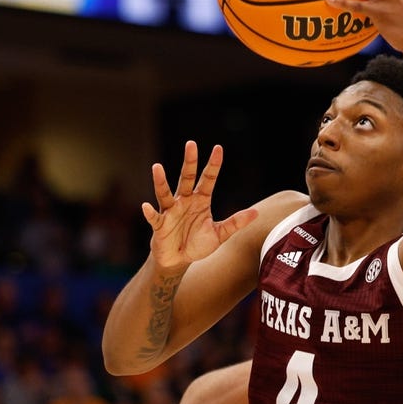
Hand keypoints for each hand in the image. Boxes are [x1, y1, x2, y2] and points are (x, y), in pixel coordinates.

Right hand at [142, 141, 256, 269]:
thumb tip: (256, 213)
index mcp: (201, 200)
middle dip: (189, 162)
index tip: (218, 148)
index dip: (213, 165)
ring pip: (165, 193)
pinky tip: (146, 206)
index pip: (208, 179)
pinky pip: (154, 217)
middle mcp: (185, 201)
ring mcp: (171, 211)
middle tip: (191, 144)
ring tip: (157, 167)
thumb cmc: (198, 244)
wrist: (179, 260)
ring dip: (161, 181)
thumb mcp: (219, 234)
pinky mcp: (160, 224)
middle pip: (186, 178)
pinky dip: (150, 212)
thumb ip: (235, 223)